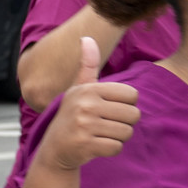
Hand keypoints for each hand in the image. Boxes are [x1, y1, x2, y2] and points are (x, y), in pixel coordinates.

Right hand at [38, 36, 139, 171]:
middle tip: (105, 125)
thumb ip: (87, 65)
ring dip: (117, 137)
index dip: (125, 105)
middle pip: (133, 115)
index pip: (132, 95)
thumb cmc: (72, 116)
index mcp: (88, 89)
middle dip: (124, 123)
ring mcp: (84, 126)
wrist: (54, 149)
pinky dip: (110, 149)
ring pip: (126, 132)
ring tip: (100, 135)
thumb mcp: (78, 90)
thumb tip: (87, 37)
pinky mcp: (85, 145)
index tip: (108, 109)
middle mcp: (85, 105)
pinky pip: (116, 147)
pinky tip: (96, 146)